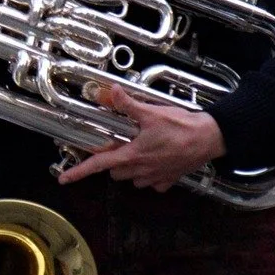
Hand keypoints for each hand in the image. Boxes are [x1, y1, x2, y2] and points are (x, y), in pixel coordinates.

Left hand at [56, 85, 222, 192]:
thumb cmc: (182, 127)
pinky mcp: (169, 180)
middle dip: (113, 160)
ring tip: (142, 149)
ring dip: (131, 167)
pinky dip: (152, 174)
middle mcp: (141, 171)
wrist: (210, 138)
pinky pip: (153, 183)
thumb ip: (127, 104)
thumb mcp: (151, 112)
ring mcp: (155, 178)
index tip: (63, 179)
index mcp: (132, 155)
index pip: (98, 164)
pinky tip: (159, 160)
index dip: (78, 172)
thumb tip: (110, 91)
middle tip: (122, 143)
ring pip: (132, 178)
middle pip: (115, 171)